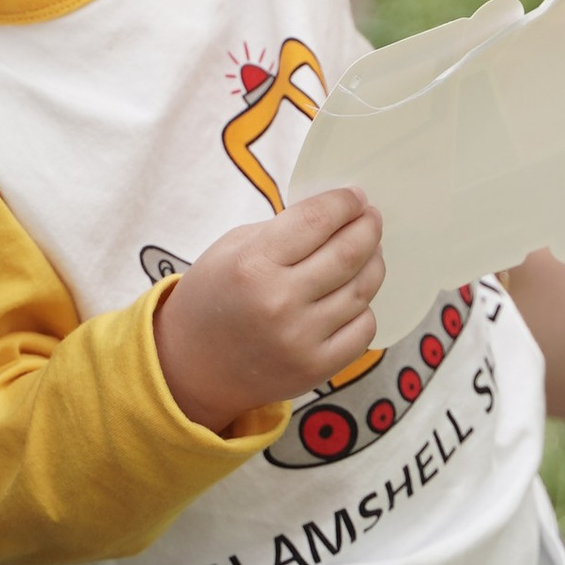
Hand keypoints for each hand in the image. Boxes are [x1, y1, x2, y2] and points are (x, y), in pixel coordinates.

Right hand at [153, 189, 385, 430]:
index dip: (344, 202)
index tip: (355, 197)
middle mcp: (280, 301)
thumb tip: (334, 214)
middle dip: (368, 228)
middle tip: (371, 218)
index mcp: (253, 264)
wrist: (192, 368)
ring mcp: (300, 339)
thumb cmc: (212, 299)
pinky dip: (364, 308)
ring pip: (362, 290)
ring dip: (373, 264)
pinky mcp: (315, 368)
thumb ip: (282, 230)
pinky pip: (363, 330)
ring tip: (369, 252)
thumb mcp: (231, 248)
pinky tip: (353, 296)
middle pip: (349, 253)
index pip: (317, 220)